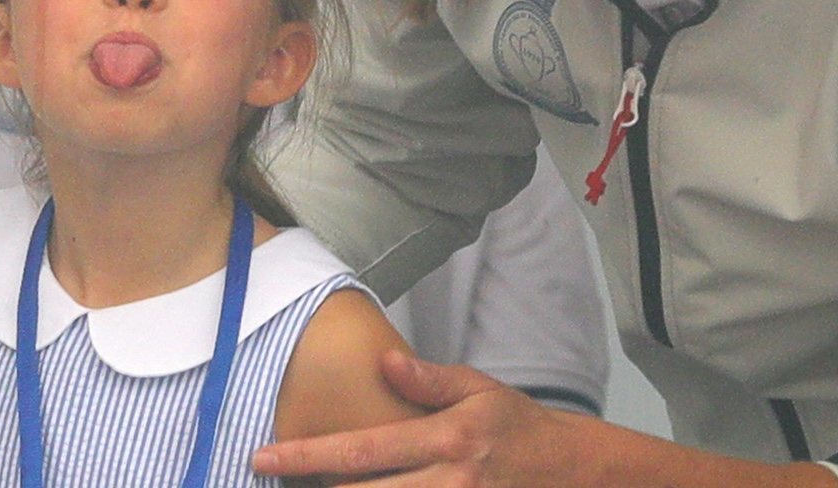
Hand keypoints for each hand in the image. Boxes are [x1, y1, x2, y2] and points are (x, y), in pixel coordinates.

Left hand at [252, 351, 583, 485]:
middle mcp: (451, 482)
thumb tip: (387, 361)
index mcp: (448, 439)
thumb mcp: (481, 389)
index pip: (362, 451)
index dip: (307, 457)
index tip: (262, 457)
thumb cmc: (519, 428)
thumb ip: (431, 380)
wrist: (574, 473)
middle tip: (273, 482)